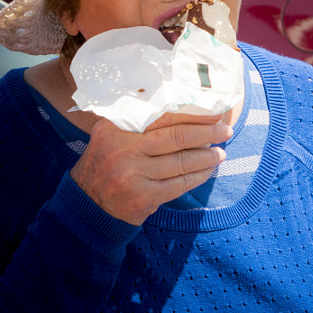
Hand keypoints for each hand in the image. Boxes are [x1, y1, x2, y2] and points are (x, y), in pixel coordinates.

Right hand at [70, 111, 231, 224]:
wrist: (86, 206)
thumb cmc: (106, 164)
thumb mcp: (111, 136)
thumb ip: (137, 120)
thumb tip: (184, 106)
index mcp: (117, 129)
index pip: (164, 116)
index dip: (194, 114)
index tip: (214, 113)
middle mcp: (124, 150)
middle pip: (178, 137)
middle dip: (208, 133)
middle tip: (225, 130)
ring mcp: (133, 175)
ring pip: (183, 162)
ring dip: (208, 157)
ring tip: (220, 152)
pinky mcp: (143, 197)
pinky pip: (181, 184)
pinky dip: (199, 176)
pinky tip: (208, 170)